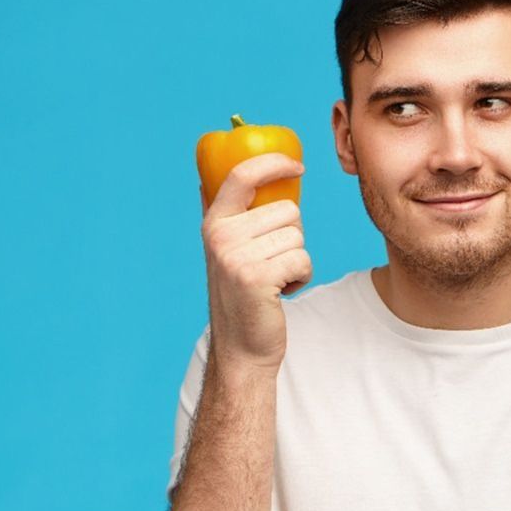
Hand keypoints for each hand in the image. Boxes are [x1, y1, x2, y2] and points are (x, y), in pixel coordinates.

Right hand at [199, 152, 310, 373]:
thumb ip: (222, 215)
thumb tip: (207, 177)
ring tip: (275, 278)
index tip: (296, 166)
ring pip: (298, 236)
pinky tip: (282, 291)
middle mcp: (221, 236)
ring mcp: (236, 257)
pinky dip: (302, 276)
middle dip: (292, 236)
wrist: (242, 348)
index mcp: (214, 223)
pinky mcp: (256, 277)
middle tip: (272, 262)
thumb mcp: (224, 251)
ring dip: (297, 259)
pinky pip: (303, 259)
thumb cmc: (242, 296)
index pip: (242, 175)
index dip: (273, 163)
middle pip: (288, 210)